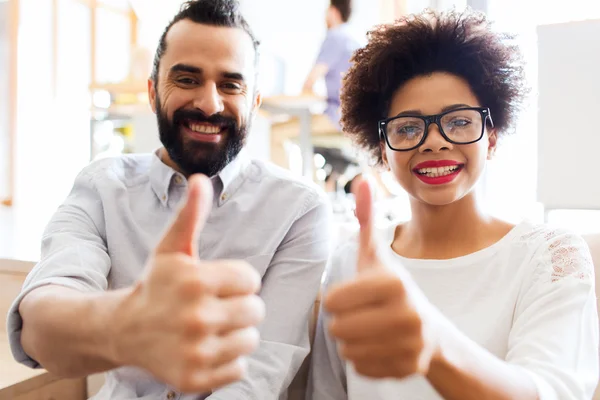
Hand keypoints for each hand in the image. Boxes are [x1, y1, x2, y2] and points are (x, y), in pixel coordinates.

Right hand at [110, 175, 264, 392]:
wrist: (124, 330)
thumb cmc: (156, 285)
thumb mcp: (171, 248)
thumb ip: (191, 215)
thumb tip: (200, 179)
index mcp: (195, 280)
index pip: (251, 279)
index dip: (237, 280)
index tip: (216, 284)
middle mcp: (196, 317)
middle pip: (256, 310)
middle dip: (240, 306)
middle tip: (215, 306)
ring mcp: (196, 352)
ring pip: (250, 340)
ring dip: (235, 333)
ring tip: (210, 328)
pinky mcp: (195, 380)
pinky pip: (239, 368)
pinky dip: (227, 360)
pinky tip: (205, 348)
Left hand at [324, 179, 439, 378]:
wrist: (431, 329)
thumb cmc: (391, 289)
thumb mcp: (376, 255)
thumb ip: (366, 219)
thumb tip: (361, 179)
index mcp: (394, 283)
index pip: (333, 301)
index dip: (336, 300)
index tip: (353, 296)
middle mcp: (408, 314)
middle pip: (337, 329)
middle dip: (342, 322)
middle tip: (361, 315)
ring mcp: (413, 345)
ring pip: (347, 351)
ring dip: (351, 342)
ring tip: (370, 330)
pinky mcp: (411, 369)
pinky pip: (361, 369)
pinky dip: (364, 360)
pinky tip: (380, 347)